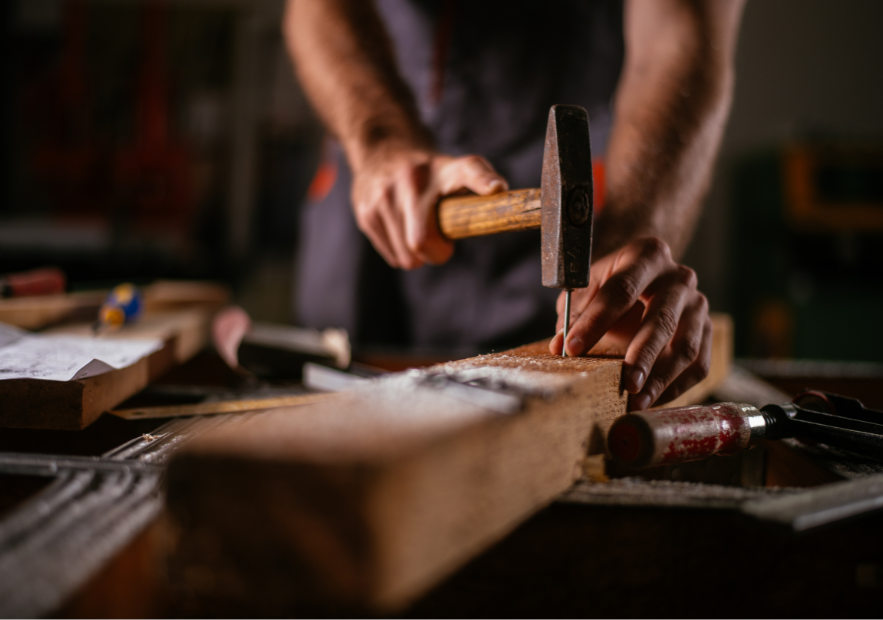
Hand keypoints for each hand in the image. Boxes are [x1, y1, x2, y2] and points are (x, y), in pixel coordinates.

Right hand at [350, 150, 507, 268]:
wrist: (383, 149)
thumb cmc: (430, 171)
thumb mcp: (459, 168)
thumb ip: (480, 178)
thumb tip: (499, 189)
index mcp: (443, 170)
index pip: (468, 171)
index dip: (482, 182)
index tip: (495, 189)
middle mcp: (410, 181)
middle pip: (421, 243)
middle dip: (435, 252)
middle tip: (439, 240)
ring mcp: (382, 197)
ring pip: (406, 257)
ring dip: (417, 255)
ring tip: (419, 230)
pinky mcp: (365, 213)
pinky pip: (392, 256)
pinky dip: (401, 252)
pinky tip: (401, 230)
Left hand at [549, 237, 711, 410]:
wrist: (645, 277)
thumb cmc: (611, 284)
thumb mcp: (588, 287)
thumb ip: (573, 314)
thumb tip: (558, 347)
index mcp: (646, 255)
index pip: (621, 290)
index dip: (596, 321)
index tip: (573, 348)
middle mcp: (679, 277)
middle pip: (661, 319)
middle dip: (642, 355)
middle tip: (626, 383)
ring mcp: (698, 304)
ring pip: (686, 346)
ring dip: (661, 378)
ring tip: (637, 401)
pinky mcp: (707, 330)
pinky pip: (699, 364)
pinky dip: (675, 387)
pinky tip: (651, 400)